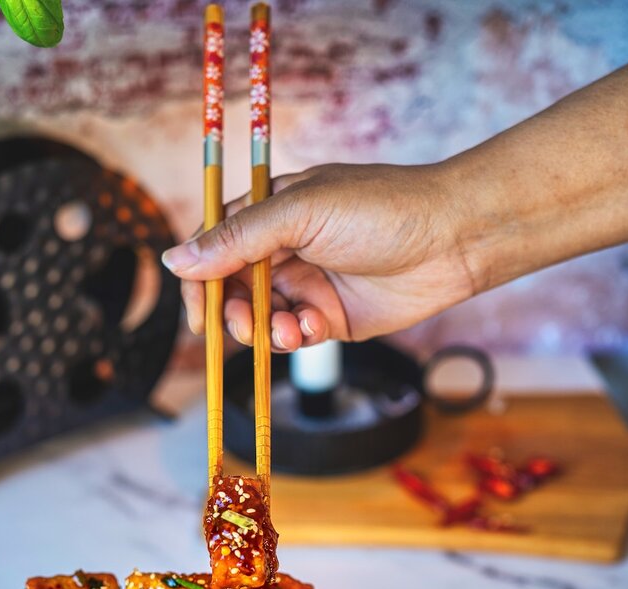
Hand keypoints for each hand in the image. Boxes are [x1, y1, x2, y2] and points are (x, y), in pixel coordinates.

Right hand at [161, 162, 475, 350]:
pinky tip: (310, 330)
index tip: (198, 313)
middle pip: (231, 290)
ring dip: (262, 331)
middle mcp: (283, 249)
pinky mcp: (330, 318)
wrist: (452, 240)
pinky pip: (293, 337)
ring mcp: (307, 285)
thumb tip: (176, 259)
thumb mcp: (300, 213)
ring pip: (259, 319)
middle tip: (243, 326)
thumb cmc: (380, 210)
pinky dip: (293, 339)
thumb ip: (238, 238)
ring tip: (286, 330)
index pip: (215, 248)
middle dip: (230, 313)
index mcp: (270, 212)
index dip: (198, 282)